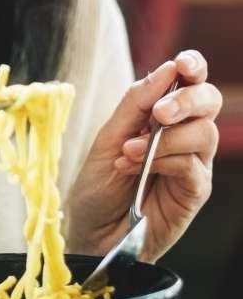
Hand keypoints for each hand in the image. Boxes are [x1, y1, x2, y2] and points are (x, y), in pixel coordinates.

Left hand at [68, 50, 221, 261]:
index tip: (184, 65)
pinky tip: (136, 169)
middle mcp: (182, 137)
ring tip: (129, 153)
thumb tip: (166, 69)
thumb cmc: (96, 189)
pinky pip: (193, 166)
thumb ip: (134, 106)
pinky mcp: (194, 191)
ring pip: (204, 133)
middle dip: (186, 99)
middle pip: (208, 102)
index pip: (189, 83)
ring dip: (166, 138)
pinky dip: (165, 161)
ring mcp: (192, 164)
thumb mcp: (107, 141)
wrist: (90, 234)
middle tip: (159, 113)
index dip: (193, 67)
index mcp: (160, 119)